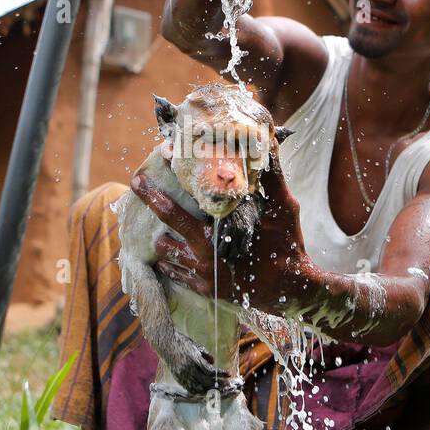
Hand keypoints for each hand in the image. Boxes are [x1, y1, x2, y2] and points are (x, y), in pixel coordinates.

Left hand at [130, 161, 318, 314]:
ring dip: (163, 236)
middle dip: (150, 199)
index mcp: (214, 235)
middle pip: (165, 224)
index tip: (150, 166)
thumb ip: (272, 175)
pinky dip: (170, 262)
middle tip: (137, 182)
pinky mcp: (204, 289)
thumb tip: (272, 140)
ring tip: (161, 223)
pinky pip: (176, 274)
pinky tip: (169, 254)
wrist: (292, 290)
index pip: (176, 208)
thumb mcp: (283, 207)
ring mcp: (201, 274)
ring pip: (166, 251)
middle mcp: (202, 254)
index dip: (160, 187)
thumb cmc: (287, 246)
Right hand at [169, 331, 234, 395]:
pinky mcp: (178, 378)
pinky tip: (204, 391)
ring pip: (198, 388)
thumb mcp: (196, 346)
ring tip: (218, 389)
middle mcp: (189, 369)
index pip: (211, 371)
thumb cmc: (182, 342)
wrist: (166, 343)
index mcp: (194, 360)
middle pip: (206, 381)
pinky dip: (198, 391)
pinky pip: (189, 388)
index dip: (221, 374)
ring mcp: (183, 375)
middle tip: (226, 384)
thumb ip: (206, 355)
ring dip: (209, 389)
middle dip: (218, 384)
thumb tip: (214, 363)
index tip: (229, 374)